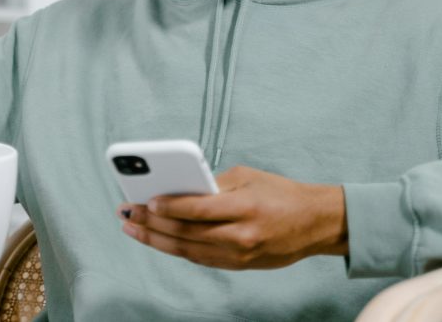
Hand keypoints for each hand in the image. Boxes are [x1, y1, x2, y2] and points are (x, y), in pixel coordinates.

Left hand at [116, 165, 346, 269]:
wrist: (315, 224)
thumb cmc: (280, 193)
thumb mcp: (248, 176)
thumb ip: (213, 184)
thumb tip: (177, 188)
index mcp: (244, 207)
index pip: (197, 209)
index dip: (168, 207)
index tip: (145, 201)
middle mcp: (240, 235)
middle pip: (186, 232)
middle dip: (151, 223)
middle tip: (126, 213)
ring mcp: (239, 254)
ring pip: (187, 250)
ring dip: (155, 240)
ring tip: (132, 228)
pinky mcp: (238, 265)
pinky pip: (199, 258)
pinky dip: (176, 249)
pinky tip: (156, 239)